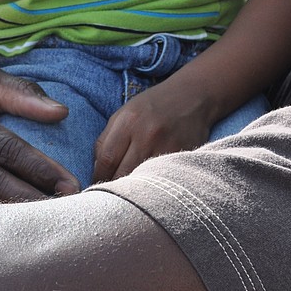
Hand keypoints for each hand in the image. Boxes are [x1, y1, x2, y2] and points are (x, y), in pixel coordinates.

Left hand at [92, 79, 214, 182]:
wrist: (193, 96)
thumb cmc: (153, 106)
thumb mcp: (124, 114)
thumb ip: (106, 140)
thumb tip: (96, 170)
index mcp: (128, 121)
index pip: (106, 160)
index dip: (98, 177)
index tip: (97, 185)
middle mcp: (146, 134)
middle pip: (123, 173)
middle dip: (115, 186)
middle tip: (112, 194)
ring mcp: (166, 146)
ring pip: (142, 180)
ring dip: (134, 190)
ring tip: (130, 194)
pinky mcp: (182, 155)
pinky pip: (161, 178)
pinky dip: (153, 184)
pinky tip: (150, 186)